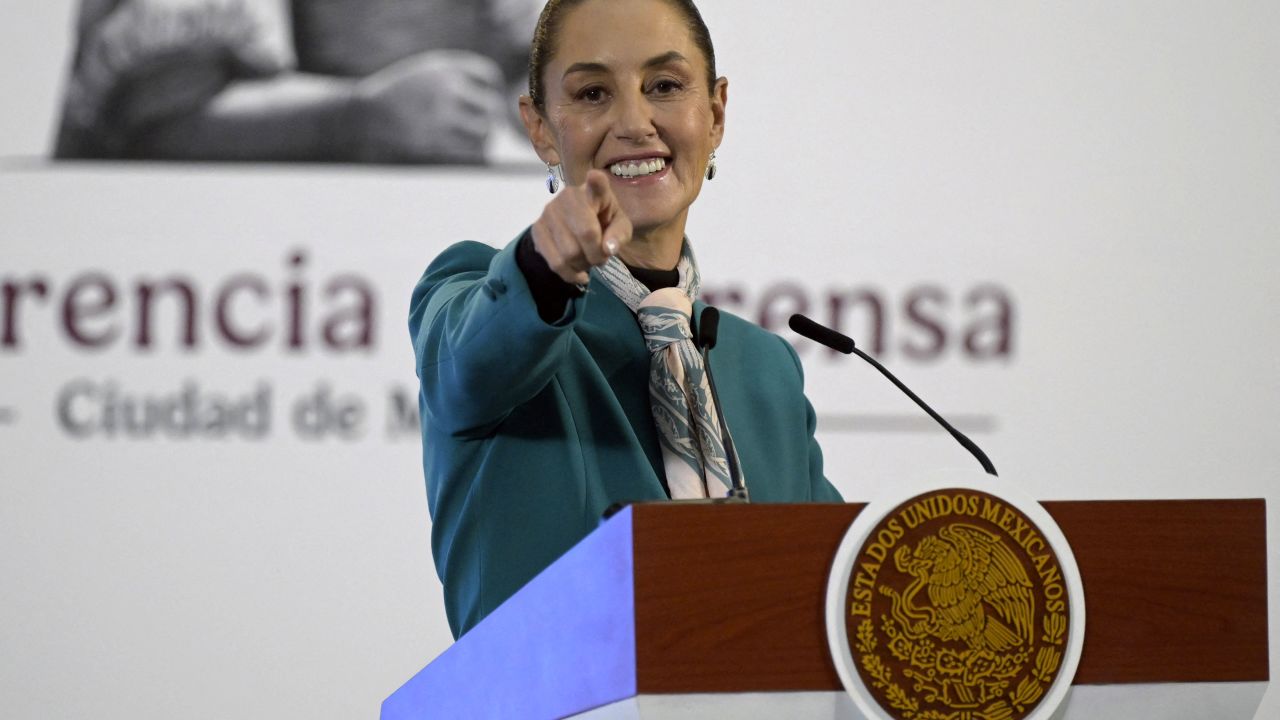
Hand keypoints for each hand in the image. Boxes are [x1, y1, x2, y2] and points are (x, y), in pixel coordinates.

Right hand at [345, 50, 503, 163]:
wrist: (369, 115)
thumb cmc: (404, 93)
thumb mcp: (430, 72)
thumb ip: (461, 78)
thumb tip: (498, 102)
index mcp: (445, 67)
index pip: (489, 76)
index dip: (494, 89)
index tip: (488, 98)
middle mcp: (445, 88)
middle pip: (491, 105)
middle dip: (493, 117)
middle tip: (488, 124)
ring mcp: (440, 115)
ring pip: (484, 130)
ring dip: (486, 136)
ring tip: (479, 137)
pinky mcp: (434, 140)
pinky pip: (471, 151)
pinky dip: (477, 151)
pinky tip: (472, 150)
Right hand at [531, 170, 633, 284]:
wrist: (575, 227)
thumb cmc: (603, 222)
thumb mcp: (620, 227)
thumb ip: (619, 235)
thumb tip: (608, 249)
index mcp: (594, 191)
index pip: (596, 183)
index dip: (596, 181)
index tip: (595, 176)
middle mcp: (568, 196)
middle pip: (586, 235)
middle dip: (598, 255)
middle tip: (601, 258)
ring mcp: (548, 211)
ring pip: (569, 253)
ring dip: (583, 265)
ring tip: (588, 261)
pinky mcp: (536, 229)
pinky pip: (554, 262)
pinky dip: (570, 274)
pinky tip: (578, 273)